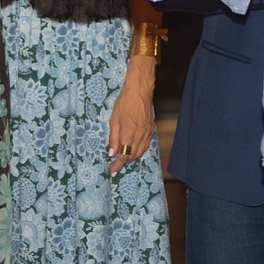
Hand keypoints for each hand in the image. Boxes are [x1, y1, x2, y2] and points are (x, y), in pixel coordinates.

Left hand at [107, 57, 155, 175]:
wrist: (140, 92)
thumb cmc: (124, 103)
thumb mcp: (114, 120)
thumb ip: (113, 138)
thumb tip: (112, 153)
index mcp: (129, 134)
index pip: (124, 156)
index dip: (118, 165)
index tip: (112, 171)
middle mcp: (140, 136)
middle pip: (132, 156)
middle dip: (123, 162)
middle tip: (114, 165)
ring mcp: (147, 134)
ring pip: (140, 152)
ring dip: (131, 157)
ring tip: (122, 158)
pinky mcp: (151, 130)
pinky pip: (145, 146)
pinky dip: (138, 150)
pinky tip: (132, 148)